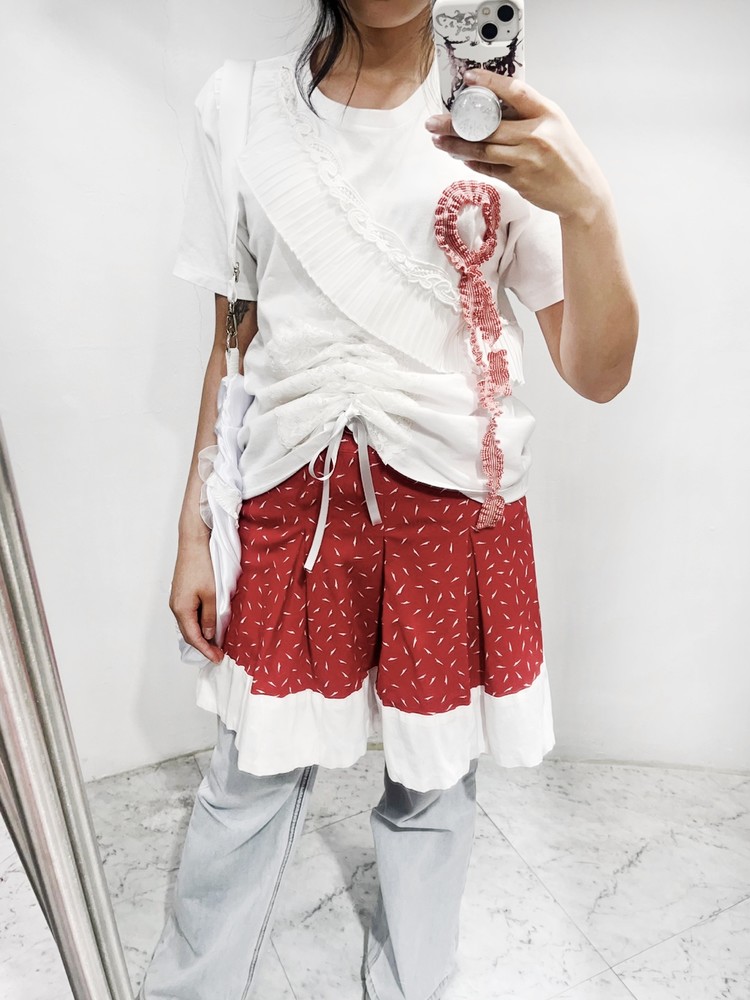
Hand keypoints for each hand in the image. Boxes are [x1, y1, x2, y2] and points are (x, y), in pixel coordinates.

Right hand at [169, 537, 223, 663]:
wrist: (194, 542)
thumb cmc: (203, 566)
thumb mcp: (212, 594)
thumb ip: (210, 617)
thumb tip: (208, 634)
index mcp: (181, 609)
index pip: (194, 637)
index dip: (206, 650)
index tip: (217, 659)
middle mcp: (175, 606)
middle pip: (189, 632)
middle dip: (203, 645)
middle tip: (218, 654)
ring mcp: (177, 599)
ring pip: (189, 623)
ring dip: (201, 634)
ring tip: (216, 642)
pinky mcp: (181, 592)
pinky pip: (189, 613)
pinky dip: (199, 622)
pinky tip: (209, 624)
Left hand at [425, 68, 610, 222]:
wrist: (581, 192)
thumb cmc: (566, 155)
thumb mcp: (554, 124)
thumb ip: (528, 114)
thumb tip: (492, 105)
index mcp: (547, 114)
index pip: (515, 91)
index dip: (490, 83)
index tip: (469, 78)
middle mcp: (536, 135)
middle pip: (489, 126)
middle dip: (457, 124)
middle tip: (434, 122)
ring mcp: (527, 160)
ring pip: (483, 150)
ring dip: (457, 146)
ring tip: (438, 141)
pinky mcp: (520, 180)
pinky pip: (489, 169)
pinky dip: (472, 162)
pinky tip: (459, 156)